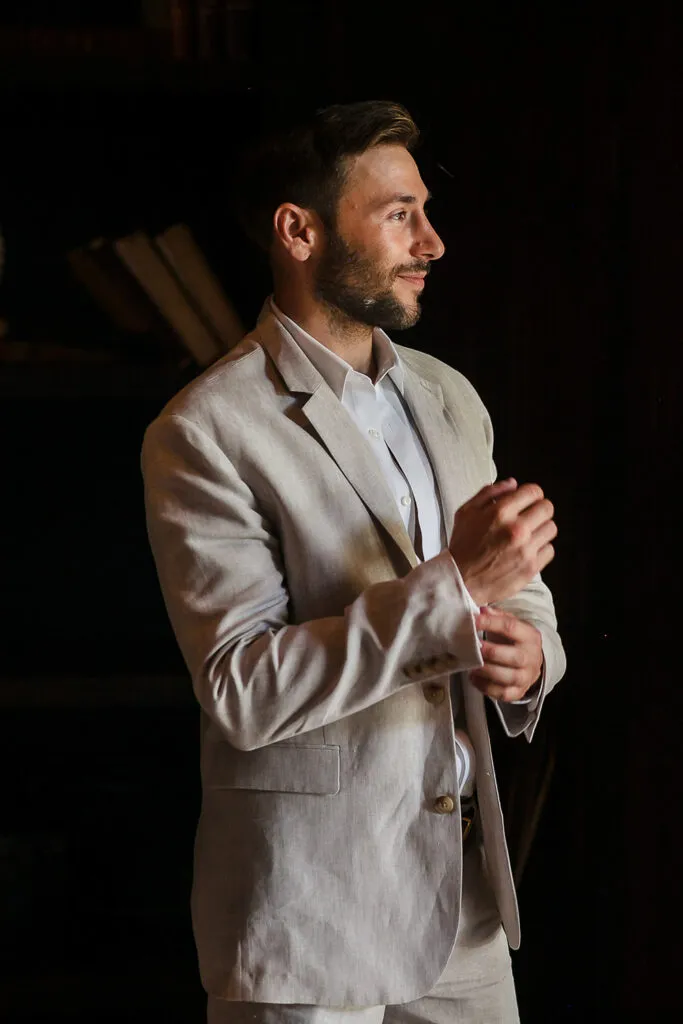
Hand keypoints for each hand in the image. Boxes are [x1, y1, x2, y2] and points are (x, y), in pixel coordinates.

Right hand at [449, 478, 556, 605]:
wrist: (460, 581)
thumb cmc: (462, 546)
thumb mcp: (466, 512)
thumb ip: (489, 493)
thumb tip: (513, 483)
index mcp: (500, 512)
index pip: (534, 492)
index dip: (531, 494)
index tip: (526, 501)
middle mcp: (516, 529)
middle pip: (547, 508)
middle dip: (538, 510)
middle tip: (529, 518)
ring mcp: (526, 549)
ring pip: (551, 528)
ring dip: (540, 529)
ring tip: (528, 536)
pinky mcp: (531, 567)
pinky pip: (549, 550)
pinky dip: (540, 550)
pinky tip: (527, 551)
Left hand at [471, 608, 543, 701]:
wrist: (532, 662)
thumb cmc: (515, 640)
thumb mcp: (511, 624)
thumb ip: (497, 617)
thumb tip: (482, 611)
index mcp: (530, 636)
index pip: (511, 627)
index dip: (490, 623)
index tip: (473, 621)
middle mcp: (532, 657)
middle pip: (514, 657)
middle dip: (491, 652)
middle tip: (474, 647)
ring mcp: (527, 677)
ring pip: (508, 677)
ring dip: (487, 671)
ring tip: (472, 666)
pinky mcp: (518, 692)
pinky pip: (503, 694)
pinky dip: (486, 688)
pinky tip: (474, 678)